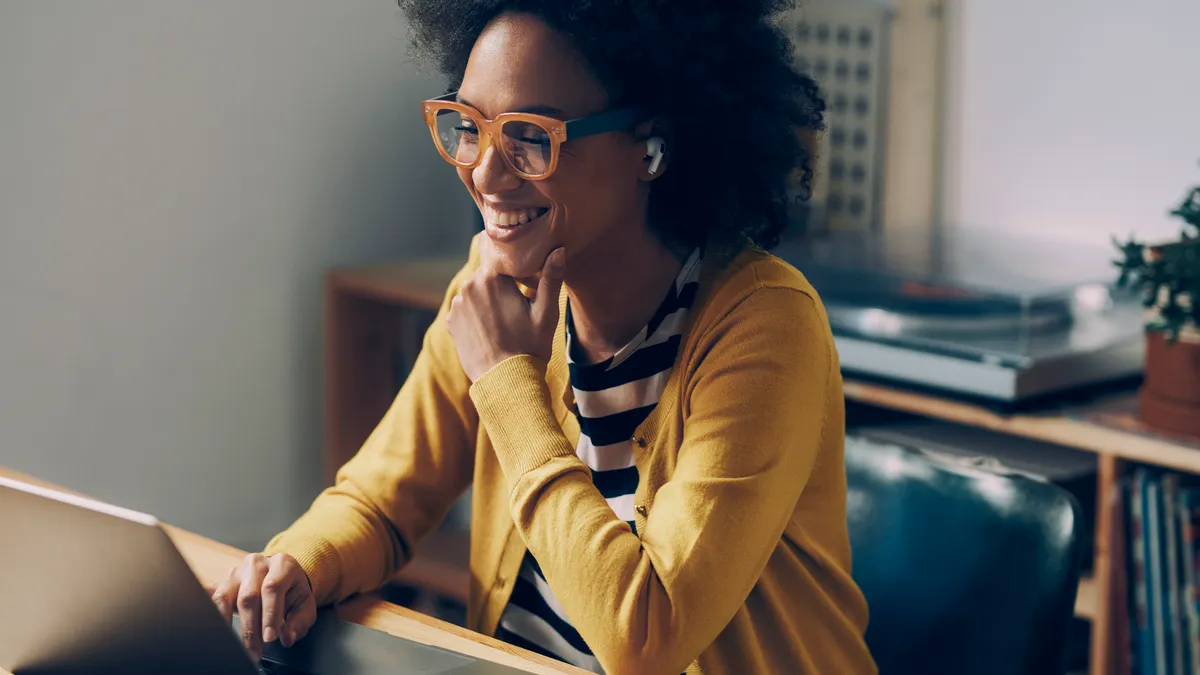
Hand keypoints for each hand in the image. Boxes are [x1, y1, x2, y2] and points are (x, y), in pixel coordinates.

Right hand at [211, 552, 316, 660]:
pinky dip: (215, 617)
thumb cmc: (292, 591)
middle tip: (255, 651)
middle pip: (249, 596)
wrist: (280, 577)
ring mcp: (237, 572)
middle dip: (251, 628)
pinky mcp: (222, 582)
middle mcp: (257, 564)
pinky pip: (213, 600)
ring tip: (238, 647)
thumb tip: (288, 637)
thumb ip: (299, 621)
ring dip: (230, 626)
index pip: (273, 588)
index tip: (270, 638)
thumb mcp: (305, 604)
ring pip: (226, 598)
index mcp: (282, 564)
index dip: (270, 615)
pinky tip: (220, 632)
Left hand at [446, 247, 565, 381]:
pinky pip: (466, 308)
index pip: (503, 257)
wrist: (506, 382)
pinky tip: (491, 330)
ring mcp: (457, 305)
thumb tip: (558, 250)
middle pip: (489, 273)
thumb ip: (551, 278)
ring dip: (488, 298)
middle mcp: (468, 286)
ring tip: (505, 321)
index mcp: (491, 277)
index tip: (528, 284)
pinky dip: (477, 314)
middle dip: (502, 283)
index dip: (518, 268)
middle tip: (519, 305)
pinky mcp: (451, 322)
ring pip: (477, 291)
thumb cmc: (530, 347)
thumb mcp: (546, 313)